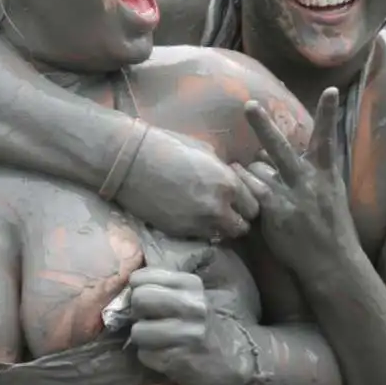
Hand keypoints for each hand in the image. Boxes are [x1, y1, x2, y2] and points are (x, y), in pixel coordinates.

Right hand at [119, 127, 258, 240]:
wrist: (131, 162)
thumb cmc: (168, 147)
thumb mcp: (205, 151)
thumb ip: (223, 171)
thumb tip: (232, 179)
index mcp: (228, 184)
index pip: (254, 206)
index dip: (246, 201)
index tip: (236, 197)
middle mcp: (218, 208)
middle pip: (243, 226)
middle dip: (237, 218)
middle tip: (226, 209)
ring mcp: (198, 224)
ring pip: (223, 236)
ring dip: (220, 227)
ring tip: (209, 215)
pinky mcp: (180, 233)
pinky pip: (202, 237)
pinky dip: (201, 229)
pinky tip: (192, 216)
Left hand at [128, 268, 253, 384]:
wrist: (227, 358)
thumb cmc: (197, 321)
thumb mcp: (187, 293)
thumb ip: (159, 283)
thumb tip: (126, 284)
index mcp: (191, 284)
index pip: (141, 278)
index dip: (136, 289)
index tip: (146, 299)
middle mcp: (192, 306)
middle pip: (139, 299)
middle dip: (137, 311)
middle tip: (148, 318)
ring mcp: (188, 334)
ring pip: (138, 331)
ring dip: (142, 337)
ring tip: (157, 338)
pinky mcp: (181, 360)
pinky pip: (145, 355)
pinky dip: (149, 356)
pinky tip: (164, 353)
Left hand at [238, 87, 357, 274]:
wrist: (332, 263)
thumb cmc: (330, 230)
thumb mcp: (329, 196)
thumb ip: (305, 173)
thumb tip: (268, 154)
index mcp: (326, 174)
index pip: (327, 139)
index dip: (328, 114)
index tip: (331, 91)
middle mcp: (307, 180)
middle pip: (280, 147)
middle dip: (263, 125)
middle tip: (248, 105)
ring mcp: (289, 195)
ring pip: (257, 169)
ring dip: (251, 173)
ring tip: (254, 184)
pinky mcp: (273, 210)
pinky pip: (249, 189)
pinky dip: (242, 185)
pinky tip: (236, 183)